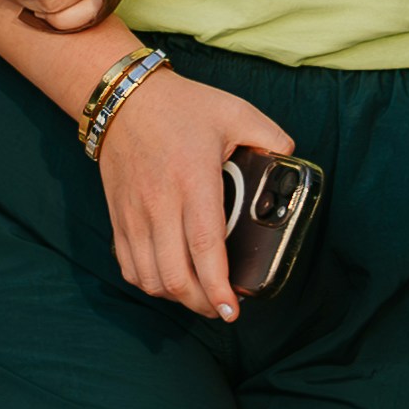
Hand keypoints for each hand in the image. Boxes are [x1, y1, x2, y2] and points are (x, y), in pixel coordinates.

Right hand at [91, 54, 302, 324]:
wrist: (124, 98)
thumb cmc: (182, 106)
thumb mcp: (236, 111)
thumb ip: (270, 137)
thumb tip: (291, 159)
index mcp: (193, 180)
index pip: (204, 247)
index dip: (218, 286)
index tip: (232, 309)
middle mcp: (160, 203)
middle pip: (175, 275)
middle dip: (202, 303)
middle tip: (223, 308)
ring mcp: (134, 214)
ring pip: (149, 277)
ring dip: (176, 298)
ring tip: (199, 297)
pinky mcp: (118, 217)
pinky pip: (128, 266)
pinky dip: (149, 283)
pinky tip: (168, 282)